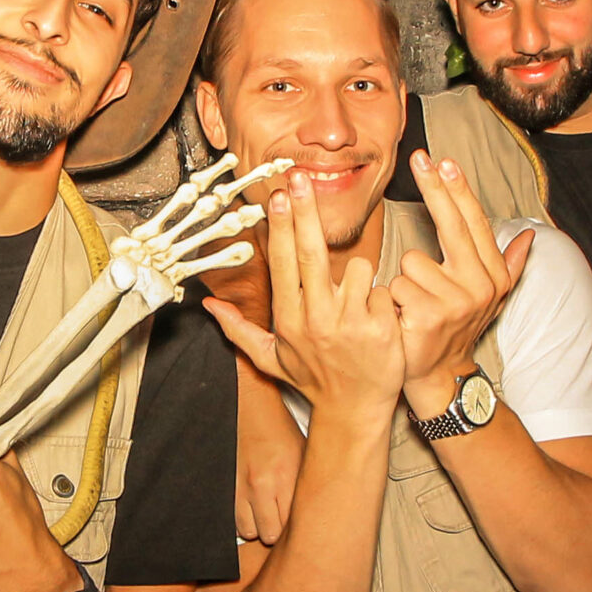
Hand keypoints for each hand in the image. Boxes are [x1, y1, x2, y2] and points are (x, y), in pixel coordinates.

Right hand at [201, 171, 404, 428]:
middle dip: (305, 212)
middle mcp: (315, 319)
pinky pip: (383, 290)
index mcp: (288, 320)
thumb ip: (238, 330)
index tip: (278, 196)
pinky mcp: (380, 328)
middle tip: (301, 178)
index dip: (281, 227)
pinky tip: (378, 321)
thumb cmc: (315, 381)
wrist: (355, 412)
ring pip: (357, 268)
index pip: (283, 263)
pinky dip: (383, 300)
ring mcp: (349, 323)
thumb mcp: (271, 359)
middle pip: (311, 253)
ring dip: (358, 278)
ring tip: (356, 304)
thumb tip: (208, 305)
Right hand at [232, 356, 302, 544]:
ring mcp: (241, 487)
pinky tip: (252, 507)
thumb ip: (309, 488)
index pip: (295, 525)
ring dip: (258, 526)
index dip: (299, 530)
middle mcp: (264, 484)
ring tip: (266, 513)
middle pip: (271, 534)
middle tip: (283, 519)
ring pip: (249, 531)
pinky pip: (234, 520)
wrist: (252, 409)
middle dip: (278, 531)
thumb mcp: (307, 457)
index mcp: (288, 477)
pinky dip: (243, 518)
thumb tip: (320, 514)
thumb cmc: (281, 432)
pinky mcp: (227, 487)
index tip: (302, 527)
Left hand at [393, 151, 532, 407]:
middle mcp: (480, 285)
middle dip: (435, 188)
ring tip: (413, 303)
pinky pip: (397, 285)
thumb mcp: (490, 299)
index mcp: (492, 275)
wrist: (439, 375)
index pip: (474, 222)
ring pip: (412, 260)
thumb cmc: (455, 329)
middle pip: (452, 225)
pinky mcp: (429, 315)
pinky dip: (393, 299)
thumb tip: (529, 235)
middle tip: (419, 157)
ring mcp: (456, 301)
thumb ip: (509, 266)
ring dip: (404, 280)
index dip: (459, 190)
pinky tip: (404, 316)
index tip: (444, 160)